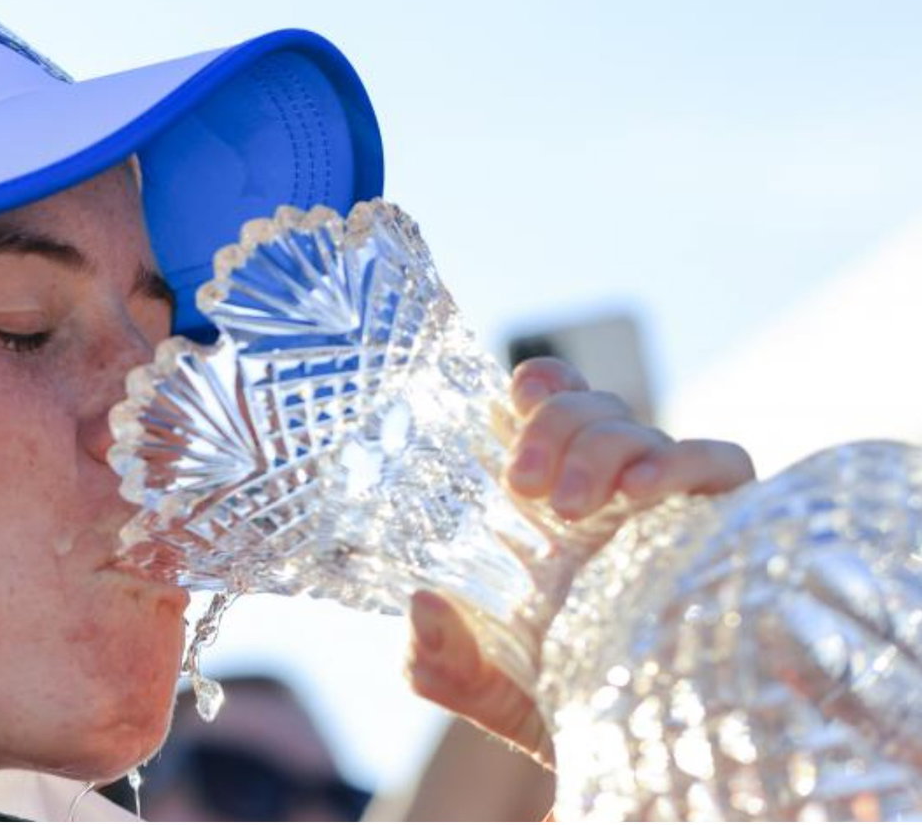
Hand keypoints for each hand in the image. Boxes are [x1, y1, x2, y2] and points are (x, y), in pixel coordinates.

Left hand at [404, 357, 754, 765]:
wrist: (642, 761)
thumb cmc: (560, 708)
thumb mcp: (484, 687)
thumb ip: (436, 657)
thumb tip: (422, 605)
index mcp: (551, 509)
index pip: (552, 412)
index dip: (540, 386)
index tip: (518, 395)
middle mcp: (609, 496)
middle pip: (589, 408)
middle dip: (552, 426)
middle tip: (522, 484)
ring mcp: (666, 509)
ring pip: (639, 427)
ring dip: (599, 447)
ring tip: (572, 506)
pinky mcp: (725, 529)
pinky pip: (718, 463)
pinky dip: (680, 461)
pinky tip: (642, 492)